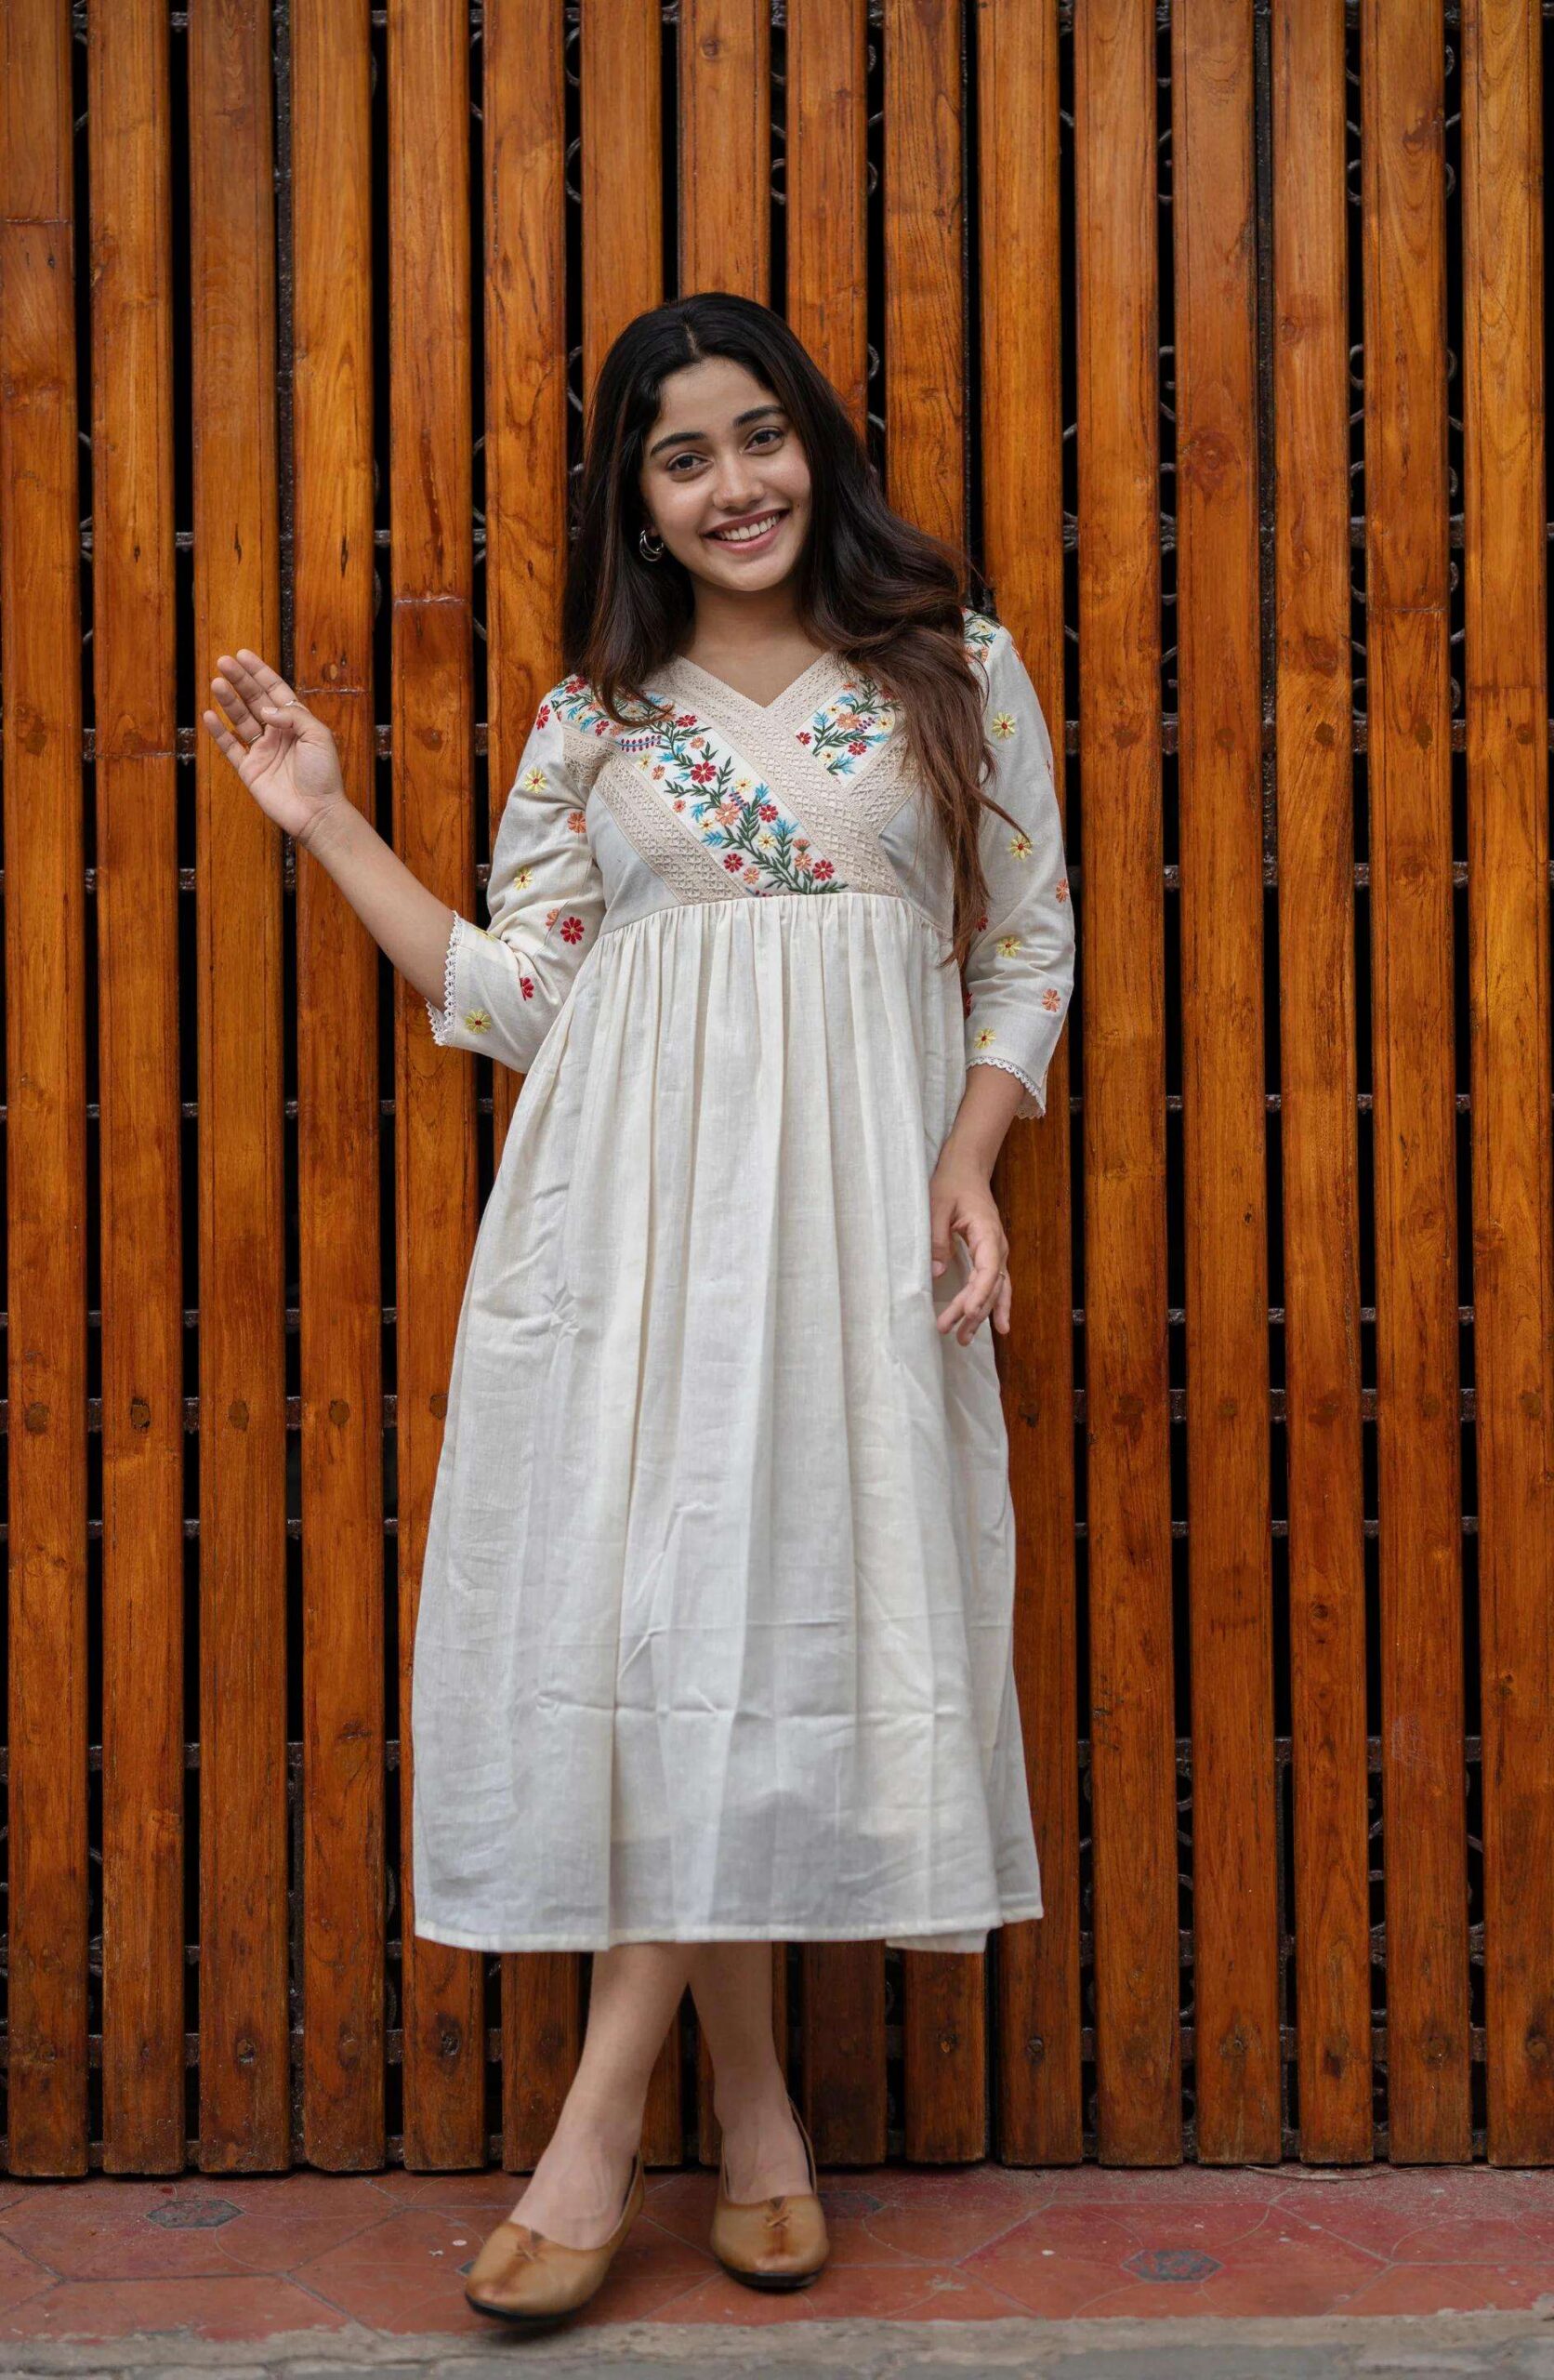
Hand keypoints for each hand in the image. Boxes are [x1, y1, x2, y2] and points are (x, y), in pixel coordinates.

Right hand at [201, 649, 345, 844]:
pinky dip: (219, 732)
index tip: (243, 655)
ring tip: (216, 682)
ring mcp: (262, 751)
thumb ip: (294, 717)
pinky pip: (230, 747)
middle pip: (254, 700)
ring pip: (240, 720)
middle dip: (239, 680)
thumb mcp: (318, 737)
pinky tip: (209, 715)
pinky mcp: (250, 770)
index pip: (275, 691)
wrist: (317, 813)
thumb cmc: (324, 775)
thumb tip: (265, 710)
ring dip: (228, 700)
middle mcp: (277, 734)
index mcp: (296, 723)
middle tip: (223, 662)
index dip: (259, 672)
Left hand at [928, 1154, 1011, 1343]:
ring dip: (982, 1315)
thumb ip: (937, 1239)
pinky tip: (999, 1326)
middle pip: (990, 1287)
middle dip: (973, 1313)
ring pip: (995, 1290)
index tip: (965, 1315)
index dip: (978, 1296)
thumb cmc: (951, 1184)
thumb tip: (936, 1273)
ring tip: (966, 1340)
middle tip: (953, 1334)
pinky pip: (997, 1285)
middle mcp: (998, 1247)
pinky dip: (996, 1305)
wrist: (967, 1169)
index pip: (988, 1272)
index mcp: (987, 1233)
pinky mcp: (991, 1256)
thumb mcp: (937, 1206)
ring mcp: (997, 1253)